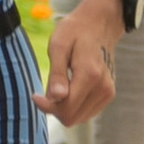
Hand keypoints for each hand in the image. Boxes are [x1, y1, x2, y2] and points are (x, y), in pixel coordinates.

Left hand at [41, 0, 119, 126]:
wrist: (98, 24)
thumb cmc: (75, 32)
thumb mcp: (58, 45)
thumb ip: (57, 73)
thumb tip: (55, 98)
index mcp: (89, 75)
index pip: (66, 109)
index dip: (46, 107)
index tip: (35, 95)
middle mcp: (102, 87)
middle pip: (72, 118)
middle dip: (54, 109)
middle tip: (45, 92)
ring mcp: (107, 92)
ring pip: (79, 118)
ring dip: (64, 108)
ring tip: (58, 87)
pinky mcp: (108, 94)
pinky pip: (86, 112)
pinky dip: (74, 106)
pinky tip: (69, 89)